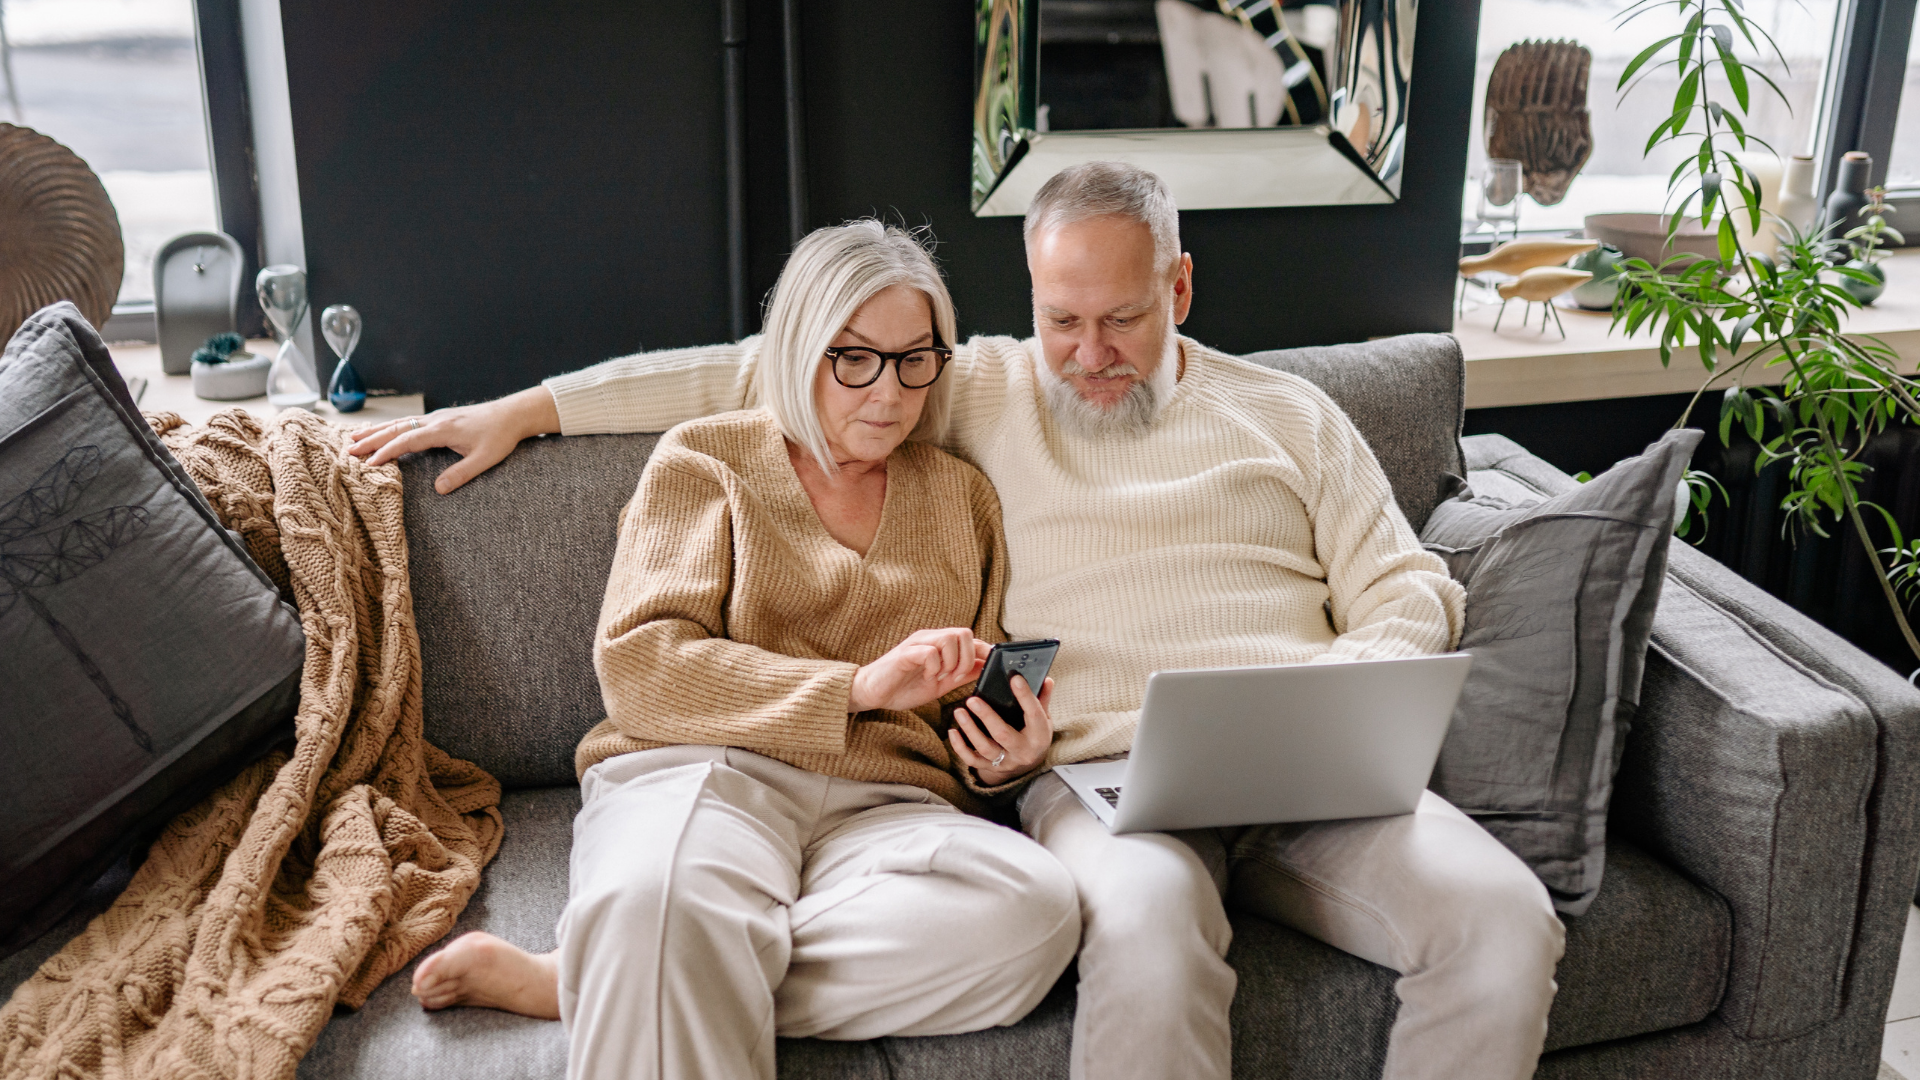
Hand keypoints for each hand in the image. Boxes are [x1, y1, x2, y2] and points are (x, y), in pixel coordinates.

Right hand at [347, 386, 560, 493]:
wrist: (512, 415)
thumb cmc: (500, 437)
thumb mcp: (484, 459)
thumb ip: (461, 474)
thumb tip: (438, 490)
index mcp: (442, 430)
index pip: (406, 441)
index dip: (387, 453)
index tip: (369, 464)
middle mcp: (434, 421)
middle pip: (396, 429)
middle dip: (371, 440)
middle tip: (348, 450)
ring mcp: (435, 418)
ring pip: (399, 423)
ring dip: (377, 431)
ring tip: (354, 439)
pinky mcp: (439, 419)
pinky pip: (408, 422)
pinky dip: (391, 427)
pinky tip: (384, 431)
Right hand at [849, 629, 988, 712]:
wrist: (873, 694)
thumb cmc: (904, 687)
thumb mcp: (941, 684)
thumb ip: (961, 674)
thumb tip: (984, 667)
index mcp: (939, 645)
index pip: (970, 639)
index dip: (984, 651)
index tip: (990, 666)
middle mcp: (930, 639)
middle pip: (964, 633)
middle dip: (967, 659)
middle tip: (955, 676)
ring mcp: (917, 644)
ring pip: (949, 638)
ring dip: (951, 662)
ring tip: (939, 677)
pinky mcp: (905, 653)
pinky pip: (930, 652)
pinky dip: (934, 667)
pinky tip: (927, 677)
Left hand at [949, 674, 1053, 786]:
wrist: (1028, 765)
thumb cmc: (1034, 735)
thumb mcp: (1043, 719)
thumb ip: (1042, 700)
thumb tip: (1046, 679)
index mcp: (1039, 736)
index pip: (1033, 714)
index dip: (1025, 696)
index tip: (1015, 678)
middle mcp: (1023, 751)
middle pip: (1003, 734)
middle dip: (987, 716)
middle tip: (972, 700)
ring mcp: (1006, 761)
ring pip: (985, 747)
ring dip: (970, 729)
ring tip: (959, 711)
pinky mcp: (991, 768)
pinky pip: (972, 760)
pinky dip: (960, 747)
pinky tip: (953, 732)